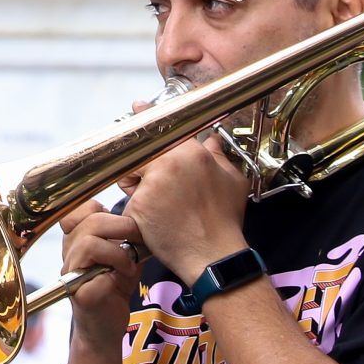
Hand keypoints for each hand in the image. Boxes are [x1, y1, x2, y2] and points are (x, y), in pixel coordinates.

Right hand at [58, 198, 140, 346]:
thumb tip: (145, 219)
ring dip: (117, 249)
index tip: (122, 223)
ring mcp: (73, 274)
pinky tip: (127, 275)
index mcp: (76, 242)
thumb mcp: (122, 258)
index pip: (79, 210)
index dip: (101, 209)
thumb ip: (127, 238)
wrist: (104, 331)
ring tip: (129, 261)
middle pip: (89, 222)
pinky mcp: (81, 293)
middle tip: (138, 236)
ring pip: (88, 242)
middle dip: (120, 225)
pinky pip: (98, 270)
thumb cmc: (113, 291)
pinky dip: (119, 265)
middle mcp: (69, 255)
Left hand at [123, 131, 250, 276]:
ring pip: (132, 177)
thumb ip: (219, 156)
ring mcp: (152, 184)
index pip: (164, 127)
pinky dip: (139, 211)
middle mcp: (169, 163)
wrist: (214, 255)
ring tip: (159, 207)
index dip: (147, 117)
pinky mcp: (139, 205)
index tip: (137, 108)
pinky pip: (130, 201)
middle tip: (151, 182)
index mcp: (192, 153)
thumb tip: (212, 142)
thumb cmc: (224, 221)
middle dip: (142, 164)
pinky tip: (156, 222)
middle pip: (142, 152)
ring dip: (139, 188)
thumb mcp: (233, 182)